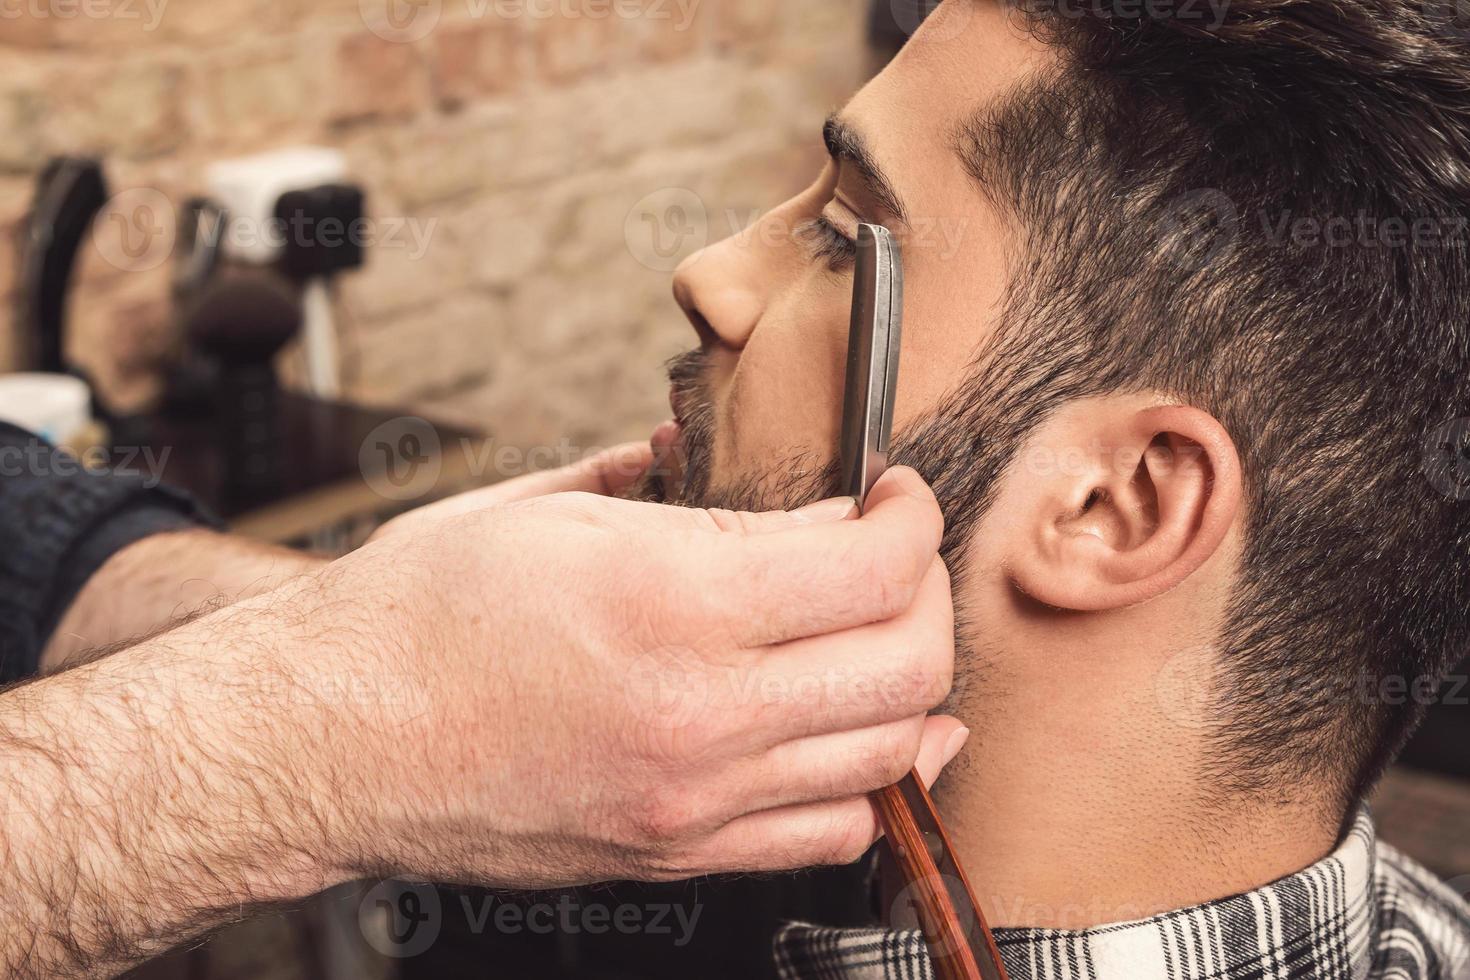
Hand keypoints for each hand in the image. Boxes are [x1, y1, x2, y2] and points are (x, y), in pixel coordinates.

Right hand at [291, 460, 964, 887]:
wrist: (329, 739)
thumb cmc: (413, 616)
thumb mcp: (543, 508)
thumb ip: (666, 488)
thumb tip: (739, 468)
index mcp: (671, 598)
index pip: (871, 563)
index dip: (908, 516)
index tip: (892, 495)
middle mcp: (701, 709)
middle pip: (906, 661)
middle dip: (927, 593)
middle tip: (897, 559)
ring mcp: (694, 794)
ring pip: (888, 753)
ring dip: (915, 684)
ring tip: (889, 637)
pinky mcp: (676, 851)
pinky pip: (829, 834)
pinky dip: (874, 783)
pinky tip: (864, 739)